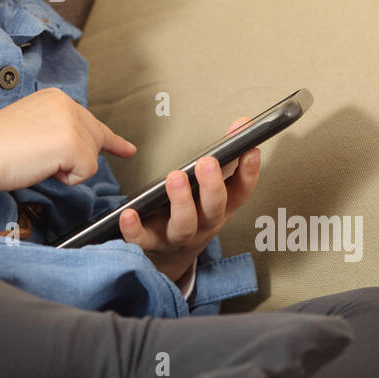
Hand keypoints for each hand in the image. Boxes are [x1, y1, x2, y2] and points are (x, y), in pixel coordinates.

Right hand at [0, 87, 136, 194]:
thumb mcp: (33, 126)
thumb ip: (58, 130)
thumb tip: (80, 150)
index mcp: (56, 97)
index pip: (91, 121)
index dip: (110, 140)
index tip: (128, 149)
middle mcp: (67, 104)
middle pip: (94, 142)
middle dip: (78, 159)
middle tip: (45, 161)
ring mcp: (72, 122)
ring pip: (91, 159)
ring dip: (66, 169)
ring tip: (36, 160)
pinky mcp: (73, 143)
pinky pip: (84, 172)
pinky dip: (66, 179)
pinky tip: (42, 166)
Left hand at [120, 117, 261, 284]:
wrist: (172, 254)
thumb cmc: (195, 212)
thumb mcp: (213, 187)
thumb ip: (226, 156)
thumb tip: (242, 124)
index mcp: (220, 208)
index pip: (240, 192)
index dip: (249, 173)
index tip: (250, 150)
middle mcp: (203, 224)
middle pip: (213, 210)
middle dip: (212, 187)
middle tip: (208, 163)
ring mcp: (178, 236)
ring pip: (184, 225)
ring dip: (181, 202)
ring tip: (175, 177)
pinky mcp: (151, 243)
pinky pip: (143, 240)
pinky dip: (135, 229)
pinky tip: (128, 213)